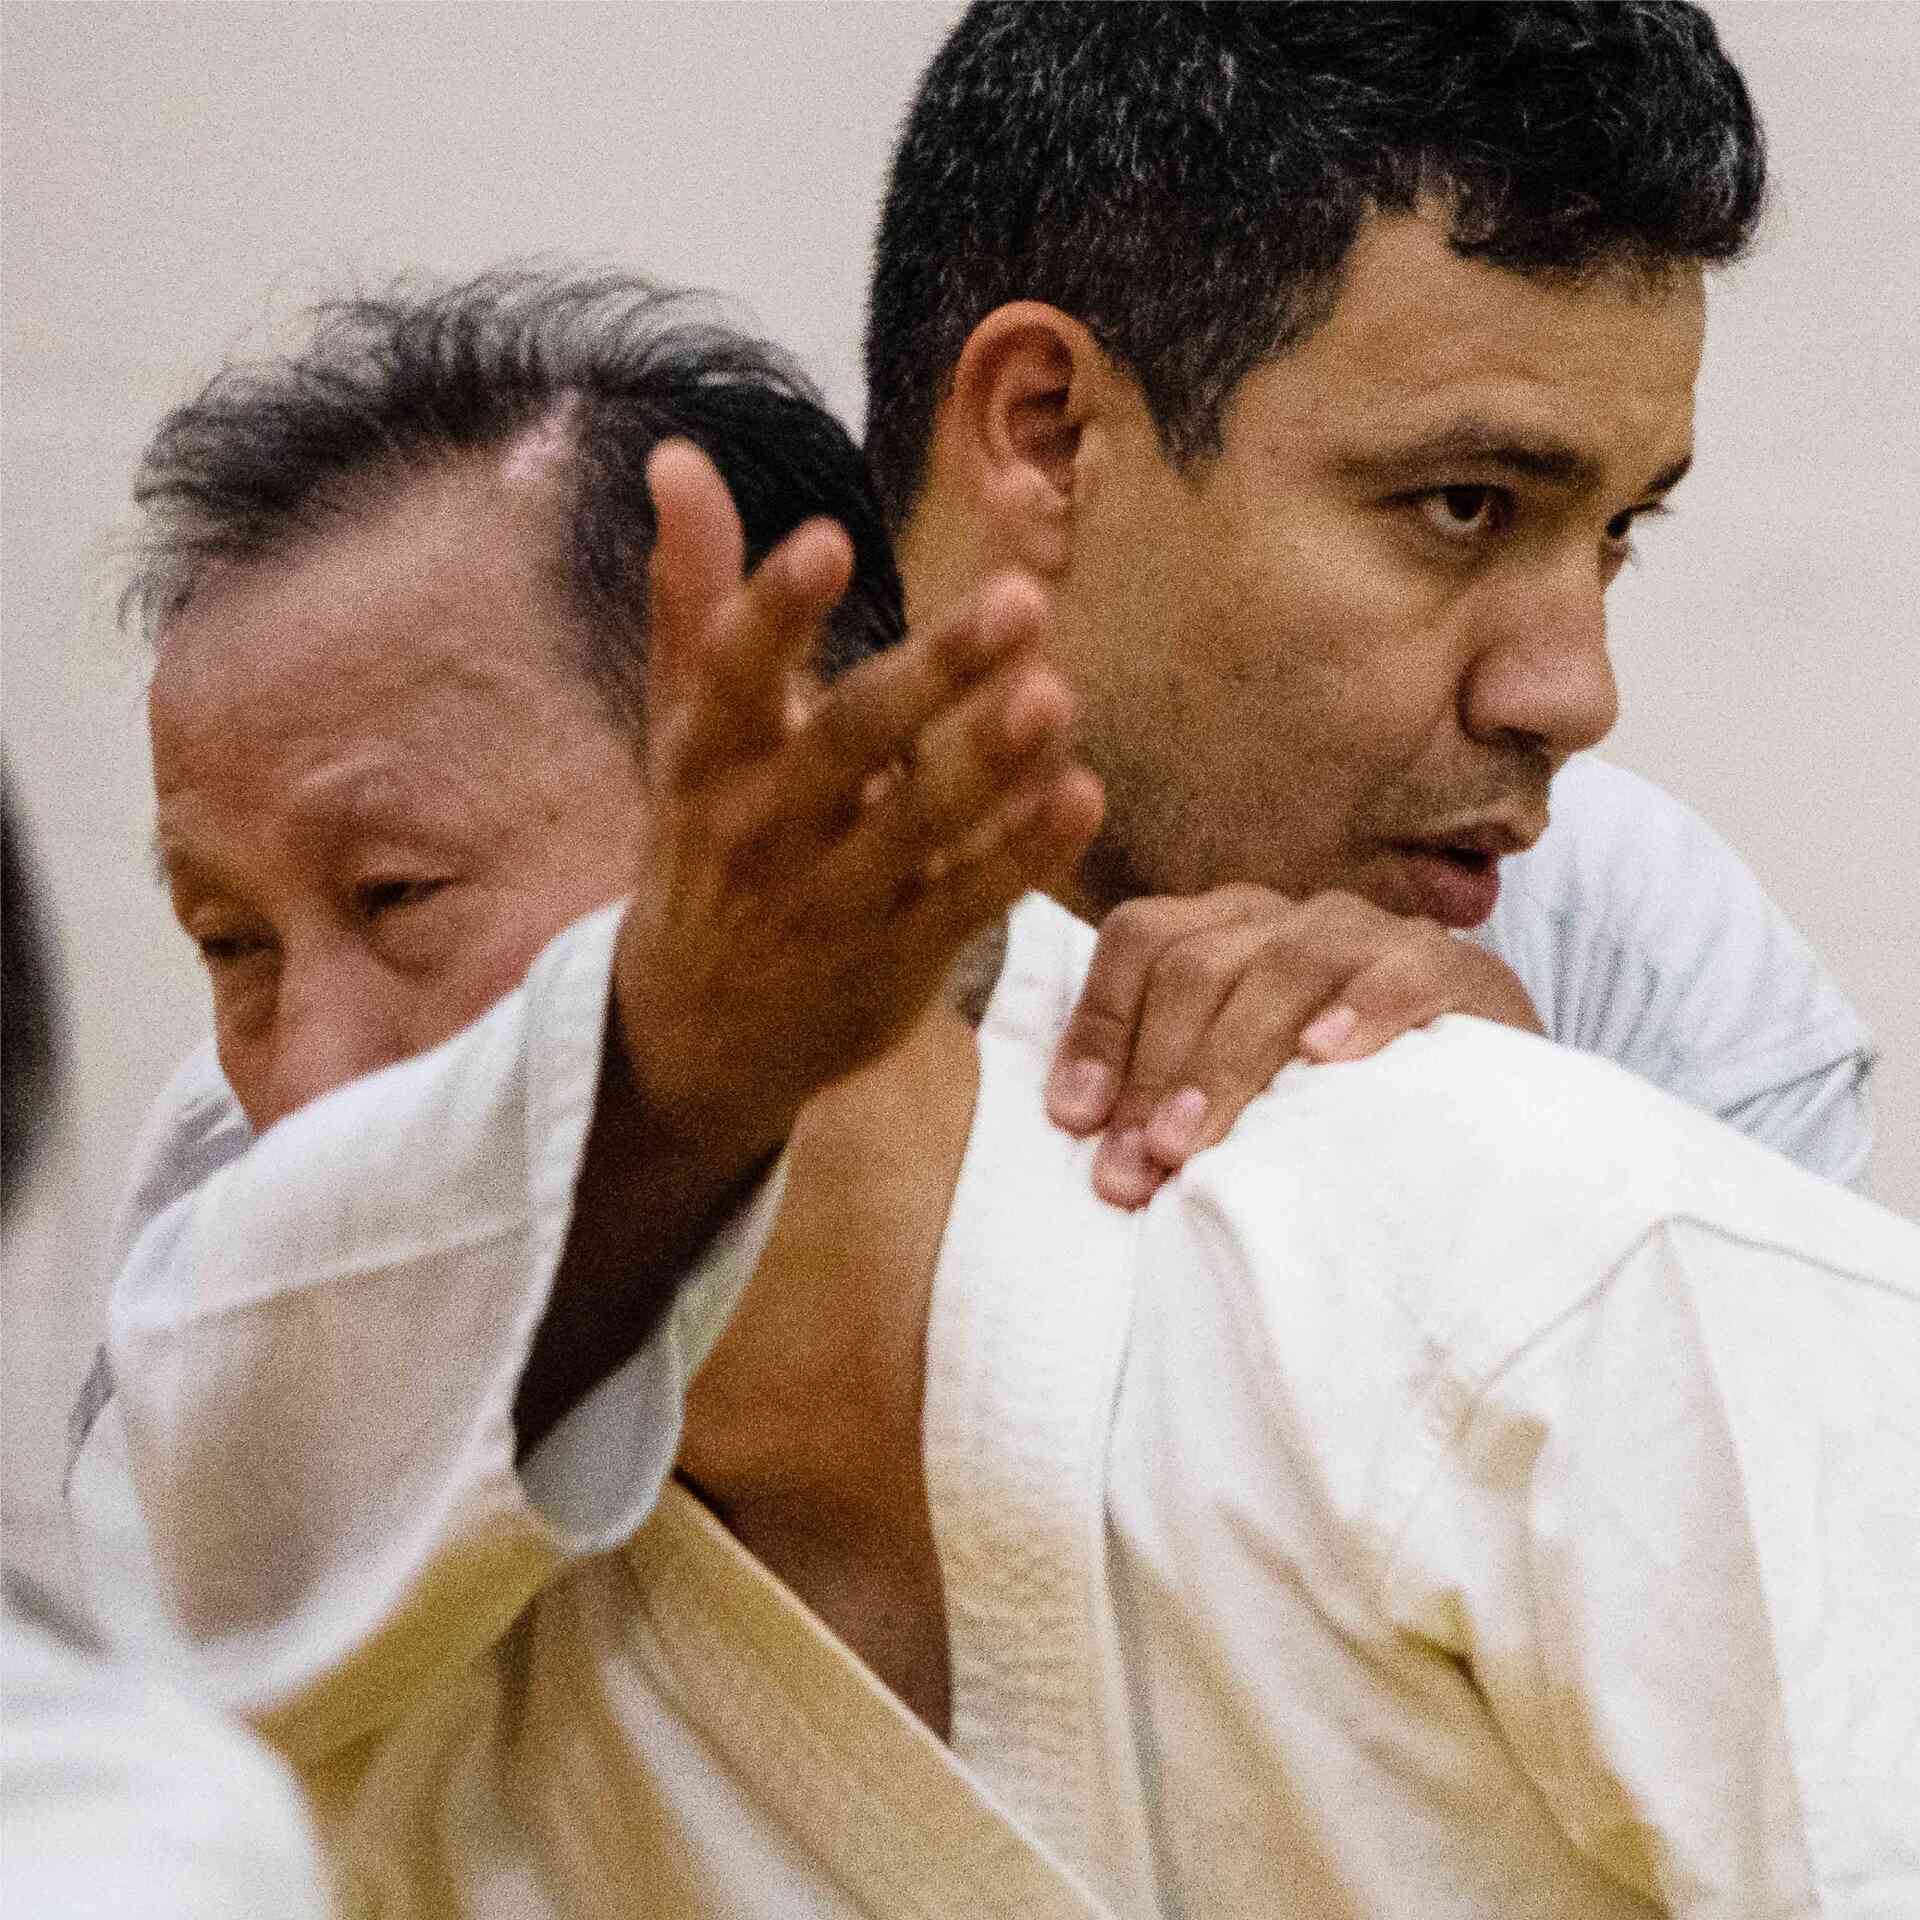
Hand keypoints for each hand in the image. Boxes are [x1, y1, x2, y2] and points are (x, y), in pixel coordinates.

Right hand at [522, 440, 1101, 1452]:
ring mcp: (834, 900)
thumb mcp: (684, 732)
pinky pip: (968, 902)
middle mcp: (765, 827)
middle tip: (1022, 600)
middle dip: (935, 673)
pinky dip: (1023, 855)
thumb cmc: (704, 846)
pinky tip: (1082, 795)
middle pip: (850, 743)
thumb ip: (693, 597)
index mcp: (707, 758)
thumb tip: (678, 456)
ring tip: (1057, 696)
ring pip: (920, 827)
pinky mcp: (898, 959)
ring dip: (990, 763)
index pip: (731, 675)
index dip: (776, 610)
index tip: (831, 539)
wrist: (696, 1031)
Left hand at [1044, 883, 1543, 1206]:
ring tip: (1192, 1141)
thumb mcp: (1236, 1096)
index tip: (1073, 1118)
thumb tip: (1074, 1129)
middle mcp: (1289, 919)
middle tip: (1131, 1169)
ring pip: (1286, 964)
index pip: (1142, 940)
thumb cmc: (1328, 1113)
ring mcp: (1373, 936)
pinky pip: (1406, 968)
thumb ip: (1163, 1092)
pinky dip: (1363, 1006)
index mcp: (1225, 931)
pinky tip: (1325, 1057)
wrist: (1480, 1118)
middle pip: (1199, 962)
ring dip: (1229, 1057)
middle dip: (1154, 1070)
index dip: (1100, 1024)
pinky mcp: (1458, 968)